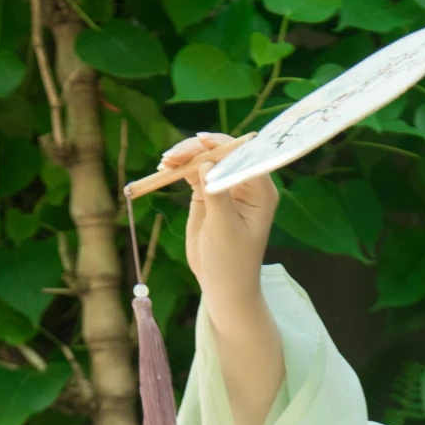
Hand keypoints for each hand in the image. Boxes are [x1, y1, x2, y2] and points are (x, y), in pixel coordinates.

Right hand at [157, 132, 278, 321]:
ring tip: (164, 163)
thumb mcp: (224, 228)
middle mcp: (245, 184)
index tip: (202, 141)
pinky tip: (164, 169)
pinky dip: (178, 169)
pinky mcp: (207, 193)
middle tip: (172, 157)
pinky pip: (193, 172)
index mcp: (260, 190)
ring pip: (204, 160)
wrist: (221, 283)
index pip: (244, 157)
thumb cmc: (231, 260)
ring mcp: (224, 186)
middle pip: (221, 153)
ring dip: (184, 157)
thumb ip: (217, 196)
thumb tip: (207, 165)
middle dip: (197, 150)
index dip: (223, 145)